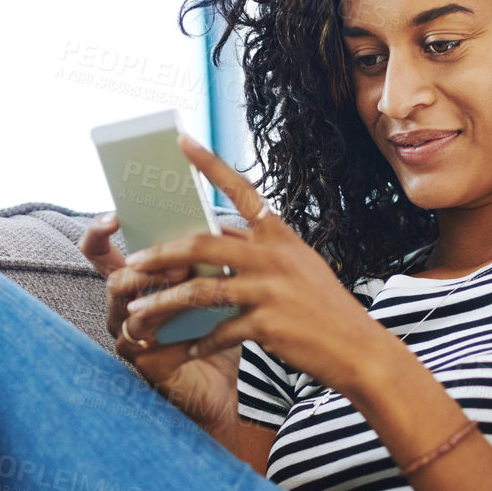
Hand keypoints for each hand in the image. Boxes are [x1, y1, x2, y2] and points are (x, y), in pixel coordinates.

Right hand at [76, 209, 243, 428]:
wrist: (222, 382)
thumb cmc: (212, 328)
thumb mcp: (209, 285)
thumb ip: (202, 257)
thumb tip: (214, 225)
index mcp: (132, 283)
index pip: (98, 253)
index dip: (97, 233)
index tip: (116, 216)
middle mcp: (122, 310)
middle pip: (115, 282)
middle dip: (147, 271)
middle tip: (182, 264)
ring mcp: (129, 339)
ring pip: (134, 315)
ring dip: (165, 301)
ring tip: (195, 289)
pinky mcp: (144, 366)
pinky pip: (154, 349)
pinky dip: (180, 338)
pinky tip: (203, 333)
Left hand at [116, 132, 379, 398]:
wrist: (358, 348)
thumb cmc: (324, 307)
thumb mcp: (297, 265)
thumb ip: (258, 249)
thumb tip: (218, 235)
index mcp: (279, 234)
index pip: (241, 189)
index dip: (209, 165)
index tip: (181, 141)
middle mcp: (273, 256)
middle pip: (202, 244)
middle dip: (161, 253)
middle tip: (133, 261)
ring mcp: (270, 289)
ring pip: (201, 290)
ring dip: (164, 302)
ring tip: (139, 311)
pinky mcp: (268, 324)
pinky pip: (219, 332)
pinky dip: (199, 343)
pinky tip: (186, 349)